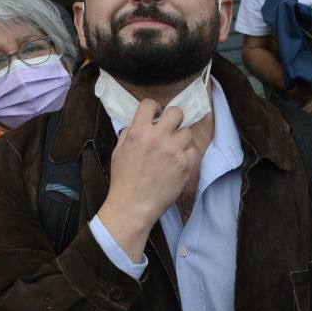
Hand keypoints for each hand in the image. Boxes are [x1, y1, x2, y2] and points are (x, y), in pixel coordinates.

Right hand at [97, 100, 200, 261]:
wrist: (133, 206)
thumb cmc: (123, 180)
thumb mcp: (118, 152)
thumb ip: (128, 134)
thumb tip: (137, 124)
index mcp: (138, 132)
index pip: (149, 104)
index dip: (154, 108)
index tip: (155, 116)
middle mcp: (157, 138)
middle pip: (176, 112)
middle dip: (174, 119)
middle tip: (171, 129)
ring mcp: (173, 151)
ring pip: (187, 132)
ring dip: (182, 139)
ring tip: (175, 150)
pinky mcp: (184, 165)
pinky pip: (193, 151)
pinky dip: (187, 156)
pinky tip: (179, 163)